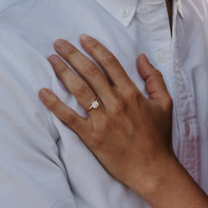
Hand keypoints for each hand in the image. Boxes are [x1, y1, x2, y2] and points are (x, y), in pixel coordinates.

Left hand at [39, 36, 174, 193]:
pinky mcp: (91, 137)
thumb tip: (142, 57)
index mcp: (132, 93)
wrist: (153, 169)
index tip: (83, 38)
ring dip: (63, 72)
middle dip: (72, 54)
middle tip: (58, 43)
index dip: (95, 48)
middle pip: (90, 72)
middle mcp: (115, 103)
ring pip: (79, 90)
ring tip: (51, 60)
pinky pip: (69, 117)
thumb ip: (154, 78)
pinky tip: (43, 92)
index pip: (110, 63)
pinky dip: (54, 104)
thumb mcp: (165, 103)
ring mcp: (102, 120)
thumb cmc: (159, 138)